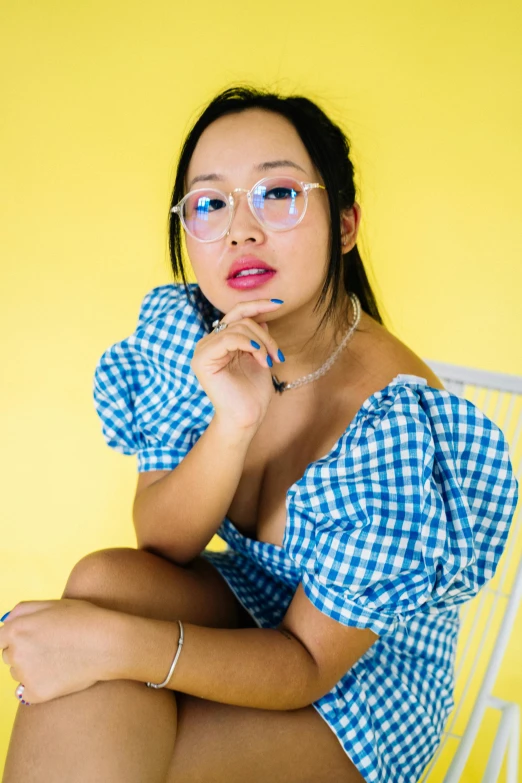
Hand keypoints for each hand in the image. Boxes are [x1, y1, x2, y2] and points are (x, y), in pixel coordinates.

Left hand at [0, 598, 112, 704]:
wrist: (107, 643)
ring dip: (32, 669)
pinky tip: (59, 676)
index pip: (1, 639)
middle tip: (52, 648)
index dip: (18, 638)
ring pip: (19, 674)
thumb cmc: (83, 619)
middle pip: (9, 656)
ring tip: (59, 660)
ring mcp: (24, 674)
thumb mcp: (52, 604)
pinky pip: (27, 693)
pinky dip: (40, 687)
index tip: (36, 639)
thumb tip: (4, 622)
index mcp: (15, 629)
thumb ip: (22, 610)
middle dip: (24, 653)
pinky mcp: (36, 693)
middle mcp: (15, 652)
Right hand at [191, 298, 284, 430]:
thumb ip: (257, 338)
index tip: (279, 304)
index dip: (257, 305)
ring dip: (261, 343)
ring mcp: (203, 350)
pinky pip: (228, 337)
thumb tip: (261, 319)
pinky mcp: (202, 359)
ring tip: (270, 361)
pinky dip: (249, 344)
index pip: (237, 313)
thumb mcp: (259, 358)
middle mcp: (209, 343)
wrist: (246, 418)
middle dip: (264, 335)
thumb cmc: (253, 394)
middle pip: (240, 319)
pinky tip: (260, 357)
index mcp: (220, 341)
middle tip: (277, 355)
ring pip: (237, 327)